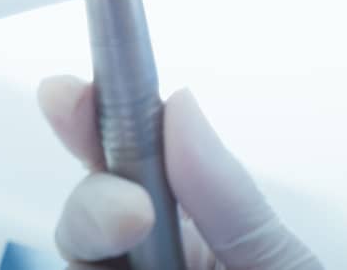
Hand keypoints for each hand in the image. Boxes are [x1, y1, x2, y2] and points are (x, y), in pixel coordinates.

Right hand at [37, 75, 322, 269]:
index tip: (68, 93)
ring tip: (137, 255)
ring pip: (74, 256)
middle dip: (93, 200)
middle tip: (129, 213)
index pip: (129, 157)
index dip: (92, 115)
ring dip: (92, 244)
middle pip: (85, 213)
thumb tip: (181, 107)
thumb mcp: (277, 257)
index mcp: (195, 225)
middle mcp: (150, 257)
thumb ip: (229, 197)